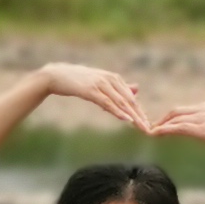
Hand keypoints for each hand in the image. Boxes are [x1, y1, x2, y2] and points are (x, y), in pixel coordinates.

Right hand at [35, 63, 150, 129]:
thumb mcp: (100, 81)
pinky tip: (127, 119)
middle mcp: (109, 79)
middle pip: (129, 100)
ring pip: (121, 102)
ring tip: (142, 126)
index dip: (139, 110)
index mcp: (113, 78)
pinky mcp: (91, 90)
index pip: (131, 97)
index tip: (147, 123)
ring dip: (133, 115)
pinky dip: (118, 111)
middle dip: (139, 115)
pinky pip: (108, 103)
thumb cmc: (77, 80)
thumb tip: (136, 89)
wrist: (56, 75)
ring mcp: (100, 84)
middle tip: (148, 129)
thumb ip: (117, 86)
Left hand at [148, 100, 204, 172]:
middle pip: (175, 112)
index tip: (164, 124)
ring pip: (174, 119)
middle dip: (162, 120)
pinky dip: (164, 130)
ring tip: (150, 134)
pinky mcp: (200, 128)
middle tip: (152, 129)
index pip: (185, 109)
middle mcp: (203, 109)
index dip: (172, 117)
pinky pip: (177, 127)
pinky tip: (156, 134)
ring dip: (160, 126)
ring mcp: (201, 118)